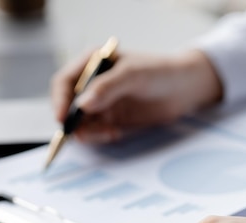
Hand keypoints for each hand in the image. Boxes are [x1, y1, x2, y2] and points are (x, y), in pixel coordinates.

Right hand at [50, 49, 222, 143]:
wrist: (186, 88)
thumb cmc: (161, 72)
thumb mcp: (133, 75)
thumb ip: (107, 88)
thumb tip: (81, 105)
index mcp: (92, 63)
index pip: (65, 82)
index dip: (59, 100)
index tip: (63, 119)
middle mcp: (93, 83)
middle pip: (68, 105)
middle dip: (73, 121)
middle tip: (84, 134)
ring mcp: (101, 102)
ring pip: (80, 122)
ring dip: (88, 132)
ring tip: (109, 132)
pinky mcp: (112, 118)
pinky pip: (95, 131)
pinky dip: (99, 136)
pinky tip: (115, 133)